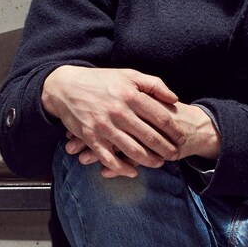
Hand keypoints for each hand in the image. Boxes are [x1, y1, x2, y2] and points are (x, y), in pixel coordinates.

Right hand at [42, 65, 219, 177]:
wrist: (66, 87)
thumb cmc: (100, 81)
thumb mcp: (128, 75)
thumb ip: (154, 85)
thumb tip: (174, 99)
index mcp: (131, 95)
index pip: (160, 117)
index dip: (174, 130)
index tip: (181, 138)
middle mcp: (119, 112)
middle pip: (150, 136)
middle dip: (166, 149)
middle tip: (175, 156)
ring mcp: (104, 127)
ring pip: (132, 150)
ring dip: (149, 160)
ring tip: (159, 164)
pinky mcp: (90, 138)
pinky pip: (109, 158)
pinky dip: (122, 168)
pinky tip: (133, 171)